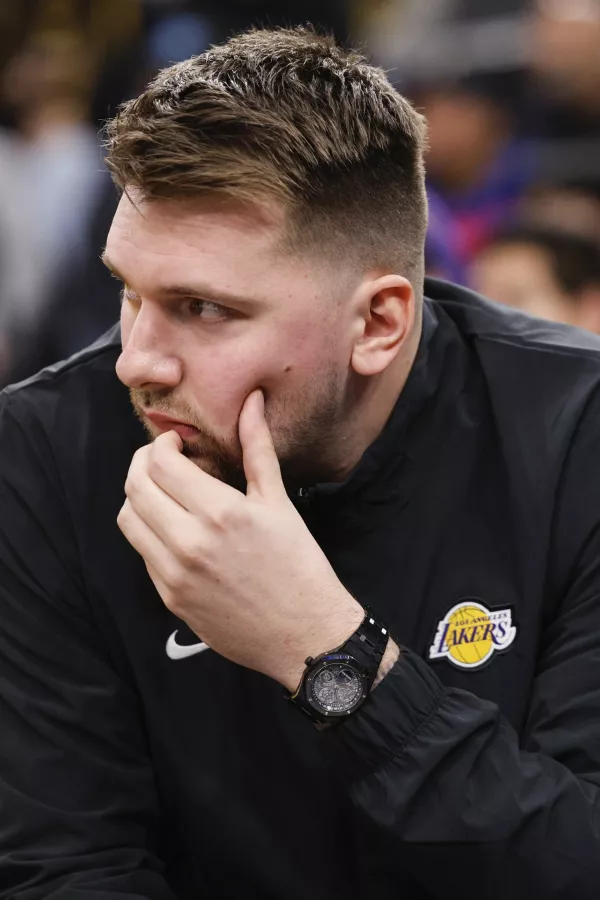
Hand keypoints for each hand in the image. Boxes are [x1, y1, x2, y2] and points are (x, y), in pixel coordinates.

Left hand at [117, 390, 363, 689]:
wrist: (304, 634)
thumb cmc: (299, 564)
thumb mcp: (279, 502)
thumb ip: (257, 448)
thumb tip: (250, 401)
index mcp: (220, 512)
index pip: (160, 463)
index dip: (162, 443)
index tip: (178, 443)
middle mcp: (189, 543)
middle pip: (135, 486)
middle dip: (143, 463)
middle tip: (165, 461)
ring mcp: (174, 574)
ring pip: (129, 519)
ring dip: (140, 497)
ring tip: (167, 493)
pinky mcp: (170, 598)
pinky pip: (143, 552)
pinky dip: (150, 531)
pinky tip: (177, 529)